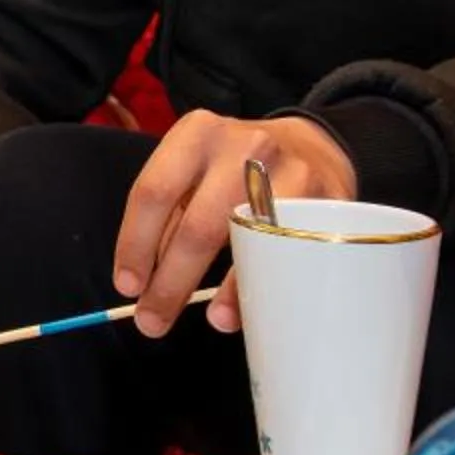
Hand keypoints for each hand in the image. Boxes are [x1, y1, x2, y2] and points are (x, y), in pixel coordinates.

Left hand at [113, 112, 356, 337]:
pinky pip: (288, 252)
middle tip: (152, 321)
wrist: (311, 147)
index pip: (154, 192)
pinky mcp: (326, 198)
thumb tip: (140, 281)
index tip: (128, 286)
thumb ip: (169, 216)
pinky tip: (248, 307)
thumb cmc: (236, 168)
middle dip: (170, 283)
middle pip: (198, 226)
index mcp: (196, 134)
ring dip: (222, 292)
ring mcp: (289, 170)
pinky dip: (263, 285)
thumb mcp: (196, 172)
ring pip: (248, 242)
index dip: (135, 244)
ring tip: (209, 321)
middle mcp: (242, 145)